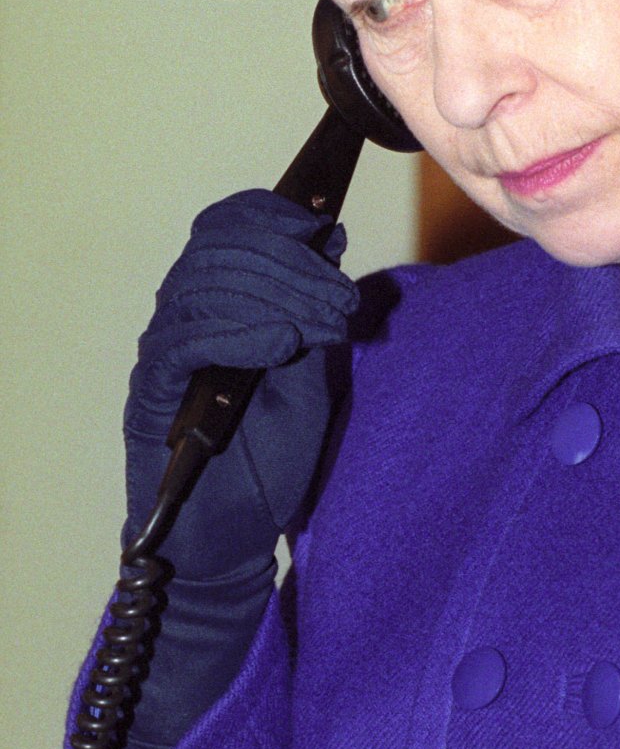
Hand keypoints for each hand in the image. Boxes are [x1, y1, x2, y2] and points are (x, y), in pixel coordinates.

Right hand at [123, 188, 359, 582]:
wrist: (235, 534)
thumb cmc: (271, 455)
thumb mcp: (312, 371)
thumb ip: (315, 310)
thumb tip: (332, 240)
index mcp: (217, 301)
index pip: (226, 226)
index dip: (271, 215)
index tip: (324, 227)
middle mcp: (181, 317)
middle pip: (220, 250)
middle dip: (291, 263)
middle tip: (340, 298)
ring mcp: (163, 354)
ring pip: (206, 288)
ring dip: (278, 295)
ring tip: (325, 322)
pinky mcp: (150, 394)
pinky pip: (186, 342)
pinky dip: (240, 333)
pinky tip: (281, 344)